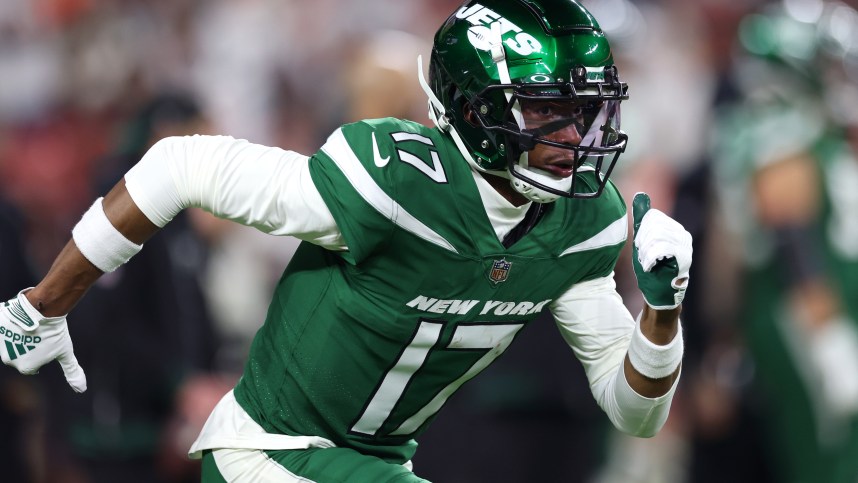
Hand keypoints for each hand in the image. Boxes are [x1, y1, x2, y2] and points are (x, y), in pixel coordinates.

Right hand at [0, 290, 86, 391]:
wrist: (41, 310)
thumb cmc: (55, 333)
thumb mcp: (65, 353)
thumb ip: (72, 371)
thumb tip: (81, 389)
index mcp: (25, 368)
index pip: (33, 364)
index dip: (42, 353)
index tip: (46, 344)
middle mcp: (9, 360)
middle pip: (20, 355)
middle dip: (29, 347)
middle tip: (40, 336)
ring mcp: (0, 345)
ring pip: (10, 342)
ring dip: (18, 337)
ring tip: (31, 328)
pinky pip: (2, 330)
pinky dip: (9, 328)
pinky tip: (19, 322)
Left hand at [632, 193, 692, 309]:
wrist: (659, 293)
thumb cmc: (651, 268)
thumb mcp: (643, 241)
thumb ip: (642, 220)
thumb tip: (640, 195)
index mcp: (673, 228)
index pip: (653, 217)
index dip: (641, 231)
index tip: (640, 246)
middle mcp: (682, 234)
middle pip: (654, 225)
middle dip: (643, 241)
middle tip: (644, 257)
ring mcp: (685, 246)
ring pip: (657, 236)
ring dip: (646, 251)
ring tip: (647, 263)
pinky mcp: (684, 258)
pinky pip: (662, 248)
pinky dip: (650, 258)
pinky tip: (649, 266)